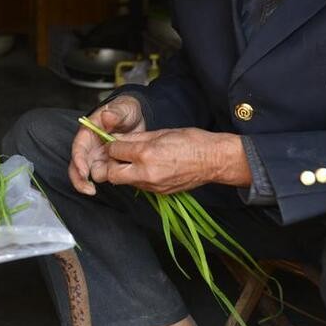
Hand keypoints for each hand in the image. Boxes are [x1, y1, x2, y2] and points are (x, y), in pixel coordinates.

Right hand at [69, 97, 145, 194]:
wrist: (136, 118)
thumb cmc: (125, 110)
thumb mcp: (123, 108)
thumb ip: (115, 112)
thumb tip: (106, 116)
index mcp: (88, 132)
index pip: (79, 147)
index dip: (79, 160)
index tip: (83, 171)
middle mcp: (90, 146)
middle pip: (77, 164)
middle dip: (79, 178)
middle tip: (88, 189)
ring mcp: (97, 156)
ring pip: (87, 173)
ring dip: (88, 183)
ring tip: (93, 191)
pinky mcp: (106, 163)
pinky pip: (102, 175)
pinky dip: (104, 181)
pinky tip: (111, 186)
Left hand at [92, 129, 249, 193]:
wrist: (213, 160)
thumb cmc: (192, 142)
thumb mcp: (161, 133)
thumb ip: (136, 138)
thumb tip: (118, 139)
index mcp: (146, 154)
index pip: (114, 152)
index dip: (112, 146)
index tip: (116, 143)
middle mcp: (147, 173)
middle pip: (112, 174)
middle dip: (112, 164)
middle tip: (119, 155)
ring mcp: (153, 185)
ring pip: (125, 182)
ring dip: (124, 171)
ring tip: (135, 160)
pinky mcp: (159, 192)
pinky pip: (140, 185)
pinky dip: (138, 177)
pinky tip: (148, 168)